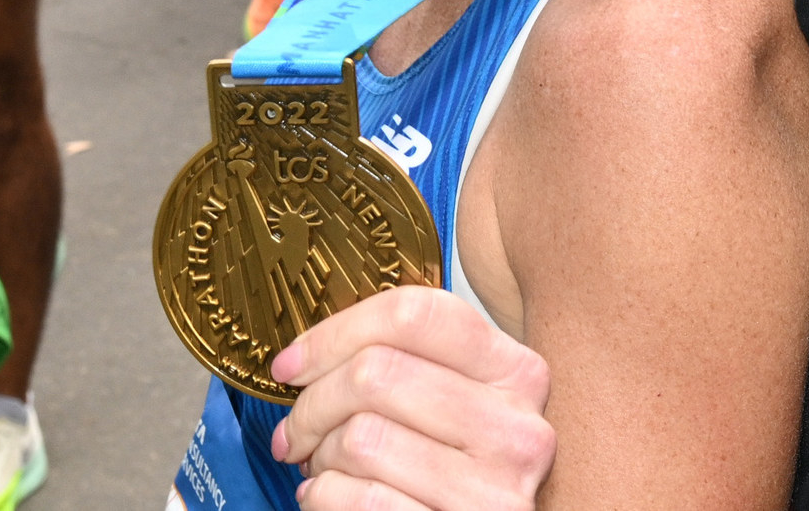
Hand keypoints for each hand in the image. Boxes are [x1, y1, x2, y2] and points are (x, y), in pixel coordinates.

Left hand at [271, 285, 555, 510]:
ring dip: (321, 457)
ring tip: (328, 470)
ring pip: (360, 438)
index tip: (291, 364)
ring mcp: (492, 491)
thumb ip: (410, 367)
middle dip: (313, 405)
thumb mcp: (455, 409)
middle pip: (376, 373)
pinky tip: (332, 498)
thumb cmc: (450, 481)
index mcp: (517, 374)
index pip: (415, 315)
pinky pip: (356, 497)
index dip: (334, 334)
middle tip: (297, 432)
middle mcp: (515, 429)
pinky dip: (322, 497)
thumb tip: (307, 358)